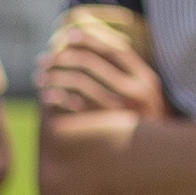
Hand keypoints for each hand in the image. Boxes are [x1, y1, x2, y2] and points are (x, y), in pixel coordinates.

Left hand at [38, 25, 164, 121]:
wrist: (156, 159)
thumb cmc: (142, 122)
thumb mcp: (143, 96)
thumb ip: (126, 75)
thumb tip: (97, 48)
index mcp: (146, 79)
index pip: (115, 51)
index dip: (90, 40)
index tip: (67, 35)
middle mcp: (137, 93)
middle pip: (93, 64)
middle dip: (64, 58)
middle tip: (44, 59)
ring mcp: (123, 112)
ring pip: (81, 84)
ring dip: (56, 76)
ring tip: (39, 76)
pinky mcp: (107, 130)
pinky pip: (76, 110)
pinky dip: (58, 99)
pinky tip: (45, 97)